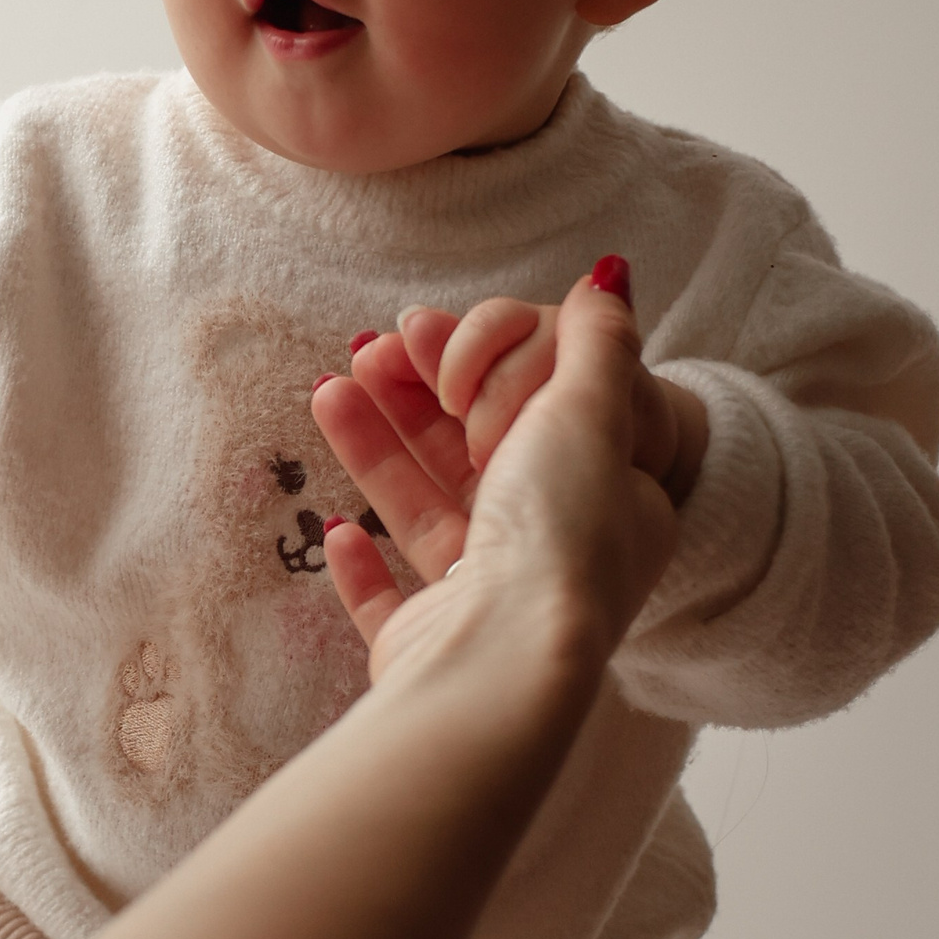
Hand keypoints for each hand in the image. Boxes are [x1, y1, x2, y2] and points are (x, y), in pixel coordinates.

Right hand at [313, 268, 684, 686]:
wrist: (503, 662)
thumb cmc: (556, 536)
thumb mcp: (590, 412)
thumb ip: (595, 342)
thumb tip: (612, 276)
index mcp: (605, 509)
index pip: (538, 421)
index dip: (480, 370)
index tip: (425, 333)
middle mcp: (552, 561)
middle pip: (472, 461)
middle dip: (413, 401)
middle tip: (364, 351)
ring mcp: (487, 610)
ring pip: (424, 515)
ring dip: (374, 452)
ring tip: (326, 391)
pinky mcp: (430, 648)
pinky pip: (391, 599)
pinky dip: (362, 564)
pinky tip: (336, 526)